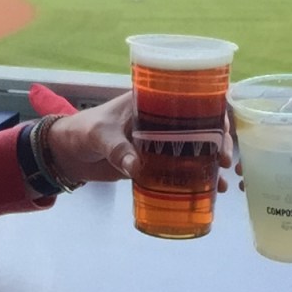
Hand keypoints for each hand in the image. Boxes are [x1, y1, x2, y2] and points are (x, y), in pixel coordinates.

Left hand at [44, 93, 234, 191]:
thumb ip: (117, 149)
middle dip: (219, 140)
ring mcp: (159, 142)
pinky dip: (195, 179)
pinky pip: (180, 169)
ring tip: (223, 180)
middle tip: (225, 160)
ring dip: (211, 162)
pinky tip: (210, 192)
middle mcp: (162, 120)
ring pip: (195, 148)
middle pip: (200, 125)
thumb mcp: (100, 134)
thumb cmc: (83, 131)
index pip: (191, 98)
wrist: (67, 153)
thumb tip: (136, 167)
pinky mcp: (153, 163)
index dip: (213, 108)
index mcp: (152, 101)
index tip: (224, 127)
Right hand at [235, 127, 291, 213]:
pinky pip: (291, 185)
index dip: (257, 121)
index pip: (281, 118)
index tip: (237, 130)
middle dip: (252, 152)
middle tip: (237, 166)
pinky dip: (276, 191)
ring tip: (244, 186)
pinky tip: (262, 200)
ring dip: (260, 173)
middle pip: (272, 143)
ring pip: (277, 165)